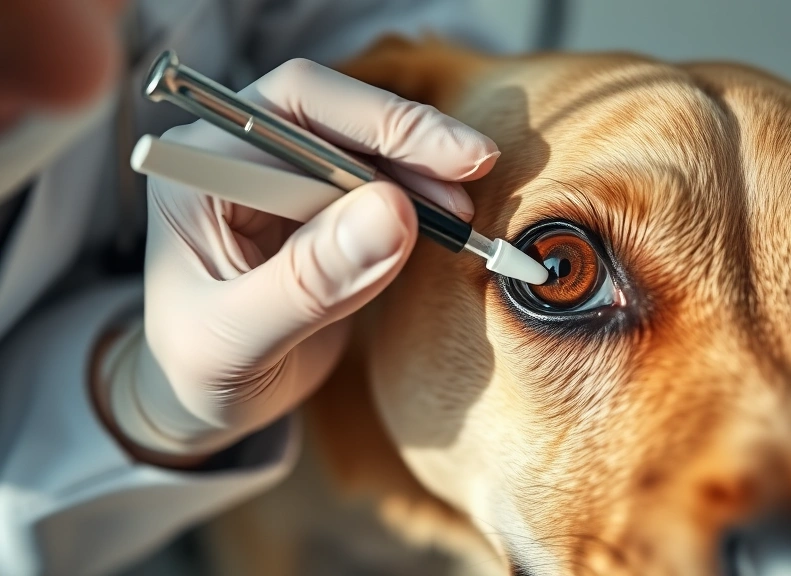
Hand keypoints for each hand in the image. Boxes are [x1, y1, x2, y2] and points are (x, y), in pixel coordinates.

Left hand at [96, 59, 498, 465]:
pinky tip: (448, 228)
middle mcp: (248, 159)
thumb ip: (309, 280)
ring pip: (372, 151)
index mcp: (206, 167)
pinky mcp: (326, 215)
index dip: (381, 122)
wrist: (207, 405)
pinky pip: (383, 190)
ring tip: (463, 220)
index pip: (298, 109)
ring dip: (425, 175)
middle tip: (478, 171)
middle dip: (413, 143)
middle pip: (343, 117)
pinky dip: (422, 206)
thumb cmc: (197, 374)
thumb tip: (393, 213)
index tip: (454, 157)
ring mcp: (290, 184)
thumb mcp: (237, 340)